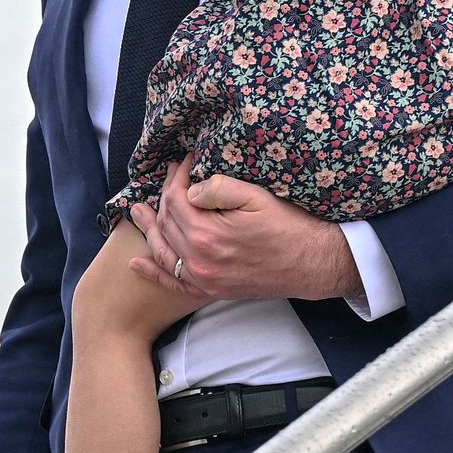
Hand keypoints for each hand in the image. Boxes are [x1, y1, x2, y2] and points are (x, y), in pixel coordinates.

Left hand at [127, 161, 361, 301]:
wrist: (315, 264)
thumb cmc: (290, 227)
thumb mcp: (256, 197)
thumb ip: (218, 189)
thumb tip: (190, 189)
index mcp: (206, 235)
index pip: (176, 200)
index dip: (176, 177)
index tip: (182, 162)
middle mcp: (198, 260)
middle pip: (167, 223)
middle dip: (164, 197)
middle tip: (169, 178)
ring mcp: (203, 279)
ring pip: (164, 251)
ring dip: (149, 229)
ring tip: (138, 211)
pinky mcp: (211, 290)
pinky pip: (174, 283)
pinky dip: (153, 272)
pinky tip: (137, 262)